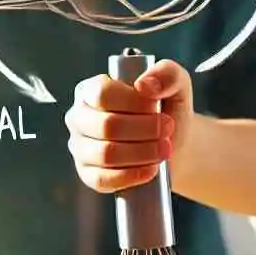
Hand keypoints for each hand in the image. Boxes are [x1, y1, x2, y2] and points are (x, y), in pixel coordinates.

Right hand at [65, 58, 193, 192]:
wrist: (172, 143)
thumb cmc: (167, 110)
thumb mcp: (176, 84)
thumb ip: (167, 74)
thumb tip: (144, 85)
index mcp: (91, 90)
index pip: (102, 93)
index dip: (133, 102)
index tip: (157, 107)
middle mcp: (79, 117)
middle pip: (105, 126)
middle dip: (144, 129)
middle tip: (168, 129)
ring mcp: (80, 147)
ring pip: (105, 154)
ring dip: (142, 153)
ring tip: (164, 149)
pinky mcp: (87, 174)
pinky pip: (102, 179)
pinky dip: (130, 176)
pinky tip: (151, 170)